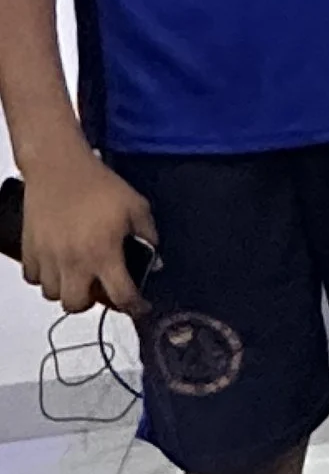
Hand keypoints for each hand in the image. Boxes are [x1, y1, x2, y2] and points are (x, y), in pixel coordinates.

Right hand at [17, 148, 156, 316]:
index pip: (121, 296)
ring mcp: (48, 256)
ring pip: (52, 293)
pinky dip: (44, 276)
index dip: (135, 307)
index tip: (139, 307)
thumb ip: (149, 236)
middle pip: (76, 305)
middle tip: (98, 287)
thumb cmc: (97, 184)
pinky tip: (56, 263)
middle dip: (89, 302)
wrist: (60, 166)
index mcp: (103, 253)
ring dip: (66, 288)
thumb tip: (154, 258)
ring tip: (76, 273)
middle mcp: (74, 260)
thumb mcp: (136, 207)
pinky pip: (32, 277)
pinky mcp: (29, 247)